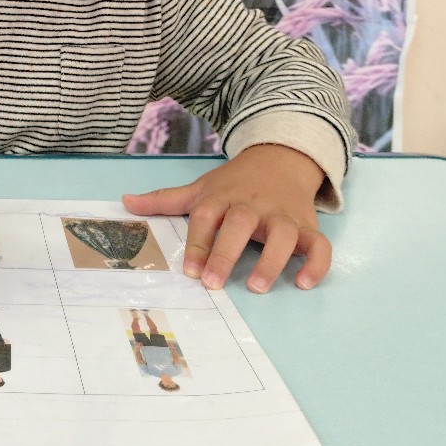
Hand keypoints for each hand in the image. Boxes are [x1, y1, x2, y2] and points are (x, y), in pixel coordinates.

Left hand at [122, 144, 329, 292]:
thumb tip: (125, 202)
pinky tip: (304, 283)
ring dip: (272, 260)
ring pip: (283, 234)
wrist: (280, 159)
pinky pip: (319, 245)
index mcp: (223, 197)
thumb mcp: (200, 188)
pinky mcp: (308, 226)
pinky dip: (316, 264)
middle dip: (226, 253)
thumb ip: (165, 200)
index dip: (197, 243)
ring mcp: (282, 215)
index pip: (207, 216)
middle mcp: (253, 205)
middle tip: (213, 282)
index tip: (190, 271)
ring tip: (257, 287)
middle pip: (241, 224)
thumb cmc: (234, 183)